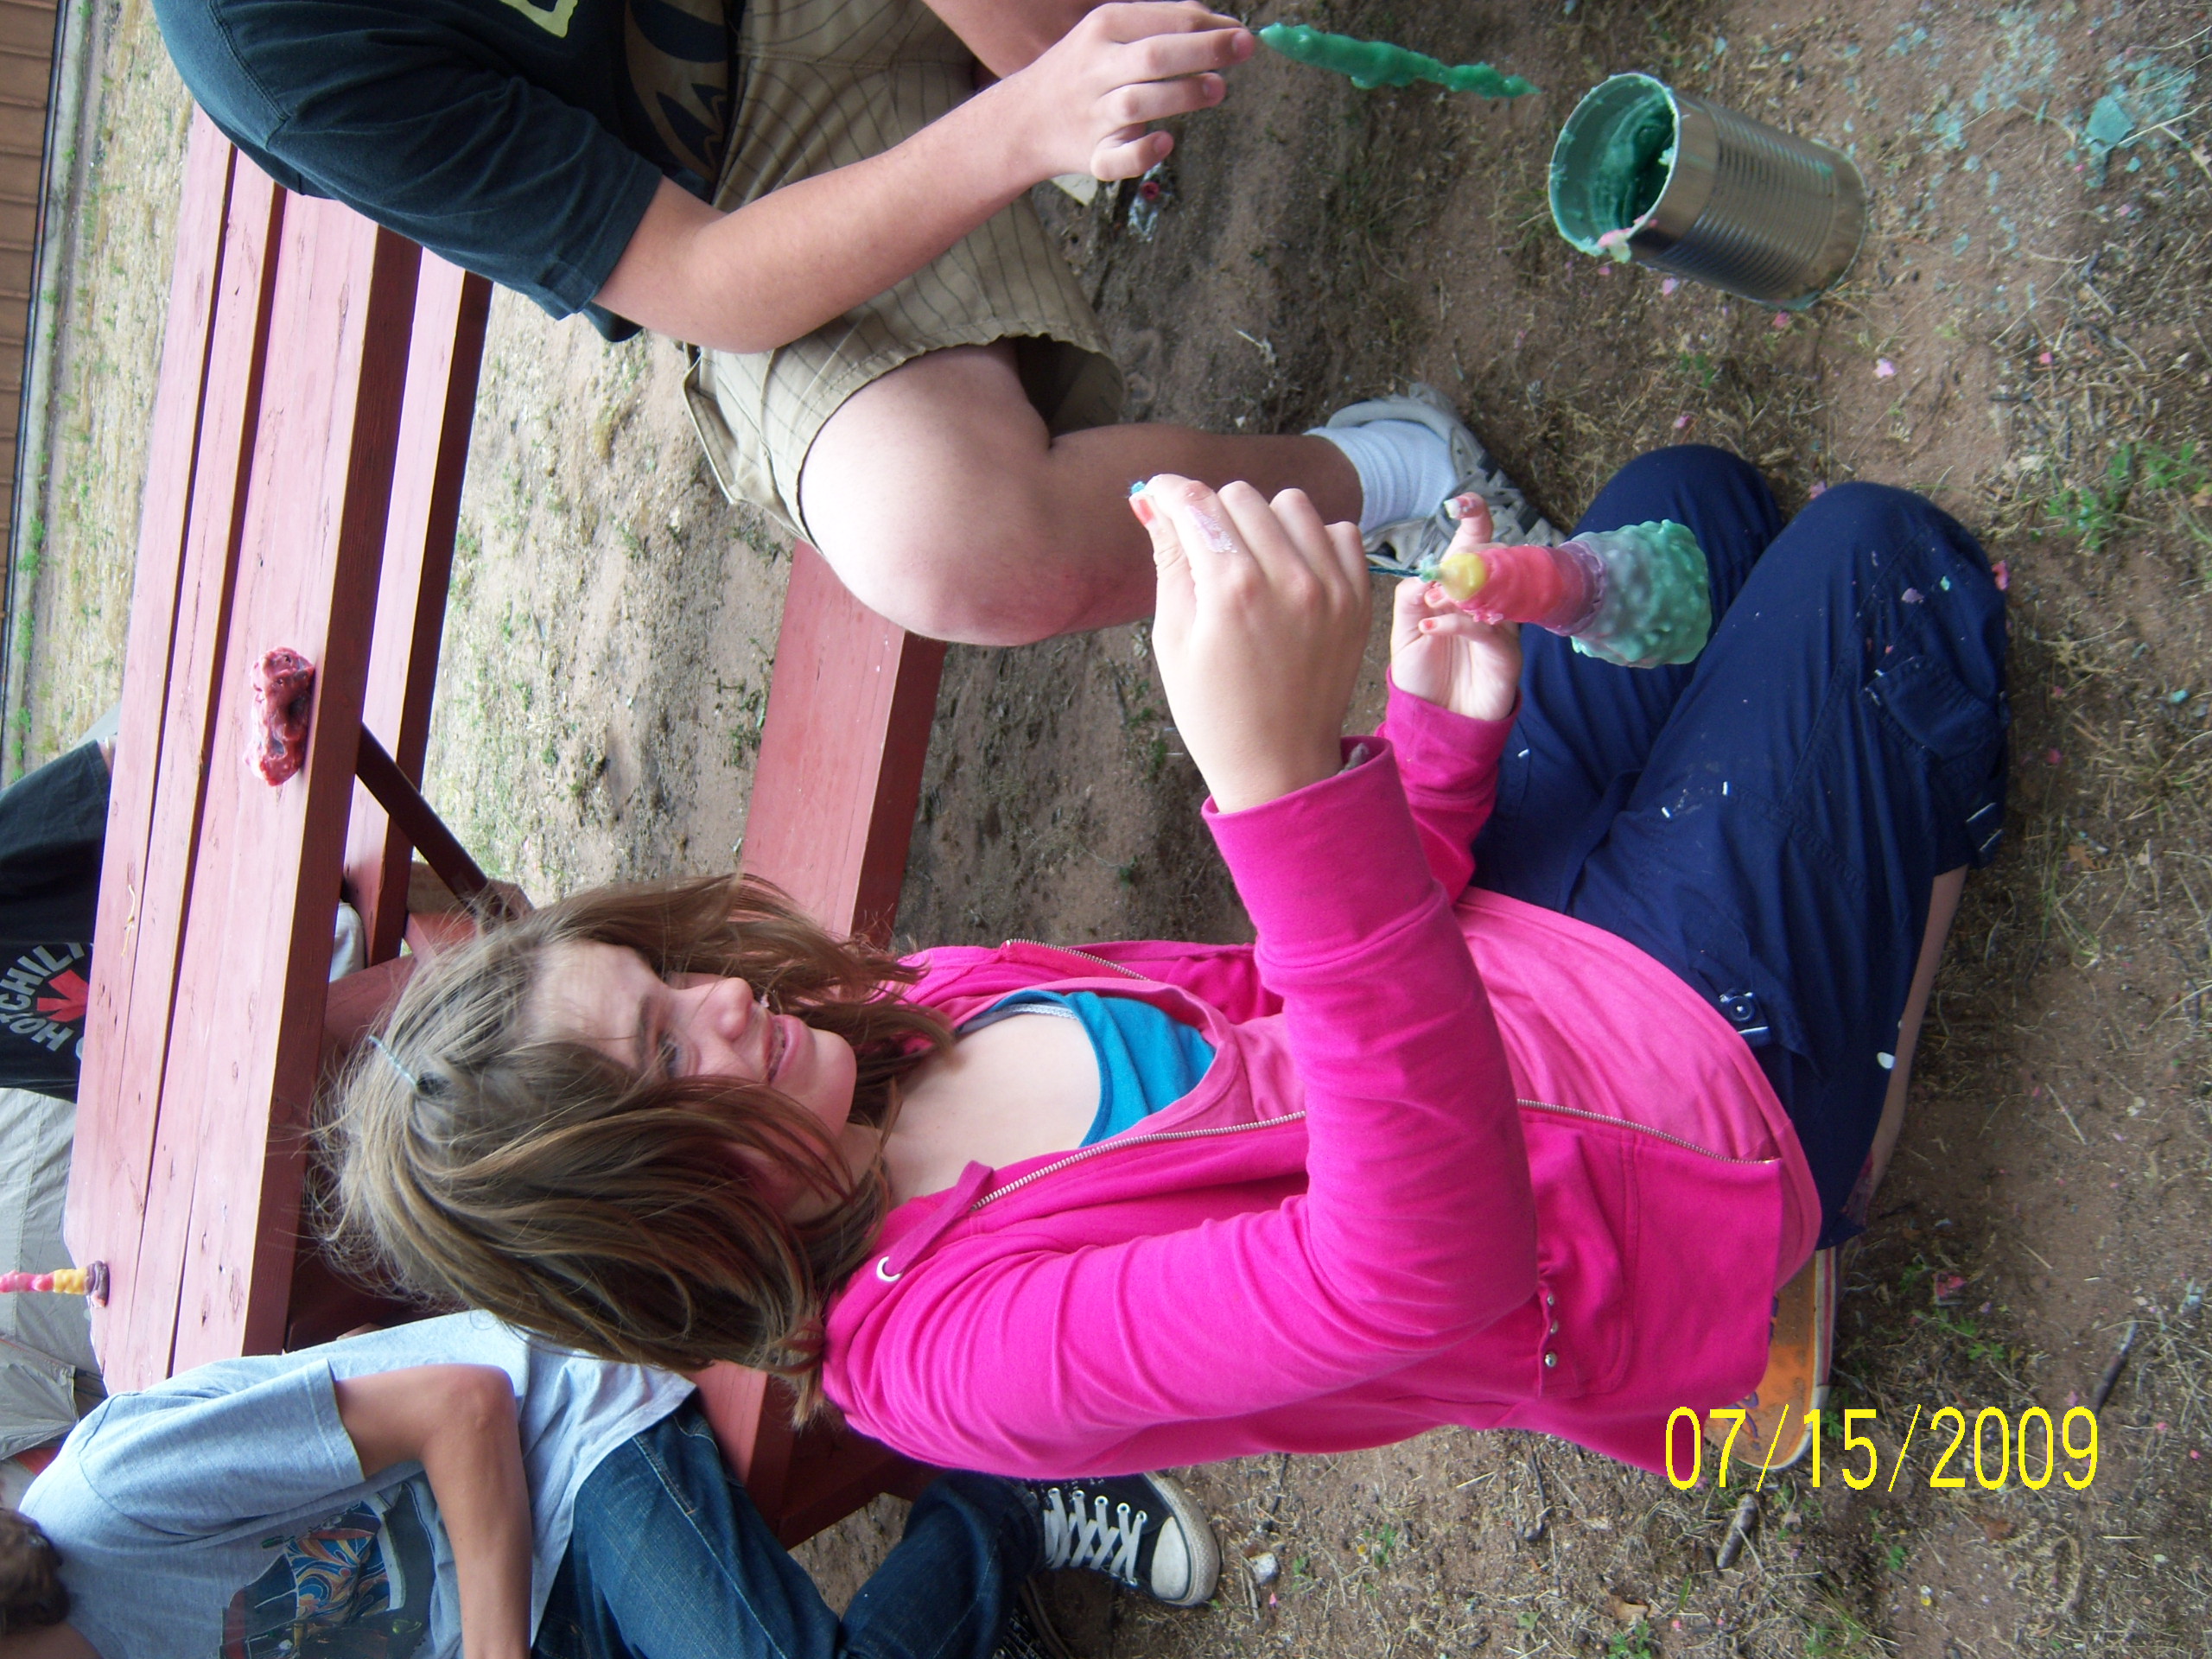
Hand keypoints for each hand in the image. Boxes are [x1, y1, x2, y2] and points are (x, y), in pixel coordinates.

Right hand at [994, 2, 1252, 180]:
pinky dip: (1142, 152)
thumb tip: (1219, 22)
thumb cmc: (1084, 70)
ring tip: (1218, 89)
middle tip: (1243, 49)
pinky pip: (1116, 159)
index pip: (1162, 22)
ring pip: (1138, 103)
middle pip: (1153, 56)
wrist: (1024, 119)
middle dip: (1203, 51)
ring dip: (1181, 95)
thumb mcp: (1111, 31)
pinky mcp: (1091, 155)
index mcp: (1103, 28)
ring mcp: (1092, 115)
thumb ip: (1161, 22)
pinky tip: (1165, 141)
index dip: (1208, 25)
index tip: (1241, 32)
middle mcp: (1096, 69)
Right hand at [1136, 475, 1369, 811]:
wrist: (1280, 764)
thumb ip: (1168, 561)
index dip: (1167, 491)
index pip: (1196, 502)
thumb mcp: (1173, 637)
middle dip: (1213, 512)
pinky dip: (1313, 540)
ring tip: (1251, 561)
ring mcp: (1331, 587)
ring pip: (1292, 504)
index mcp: (1231, 590)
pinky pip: (1340, 531)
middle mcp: (1287, 578)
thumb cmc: (1213, 711)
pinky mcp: (1359, 598)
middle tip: (1204, 551)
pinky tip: (1292, 572)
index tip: (1158, 496)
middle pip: (1240, 495)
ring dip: (1265, 521)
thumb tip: (1149, 502)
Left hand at [1389, 498, 1521, 720]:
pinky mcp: (1505, 653)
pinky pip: (1486, 628)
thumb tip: (1425, 575)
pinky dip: (1457, 624)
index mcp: (1461, 586)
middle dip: (1465, 561)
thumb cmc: (1422, 673)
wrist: (1436, 721)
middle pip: (1493, 559)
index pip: (1474, 542)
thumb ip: (1410, 599)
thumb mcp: (1405, 632)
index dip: (1474, 518)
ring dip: (1461, 591)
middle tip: (1436, 579)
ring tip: (1431, 603)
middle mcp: (1487, 599)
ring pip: (1495, 589)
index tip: (1462, 503)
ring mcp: (1501, 624)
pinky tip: (1432, 627)